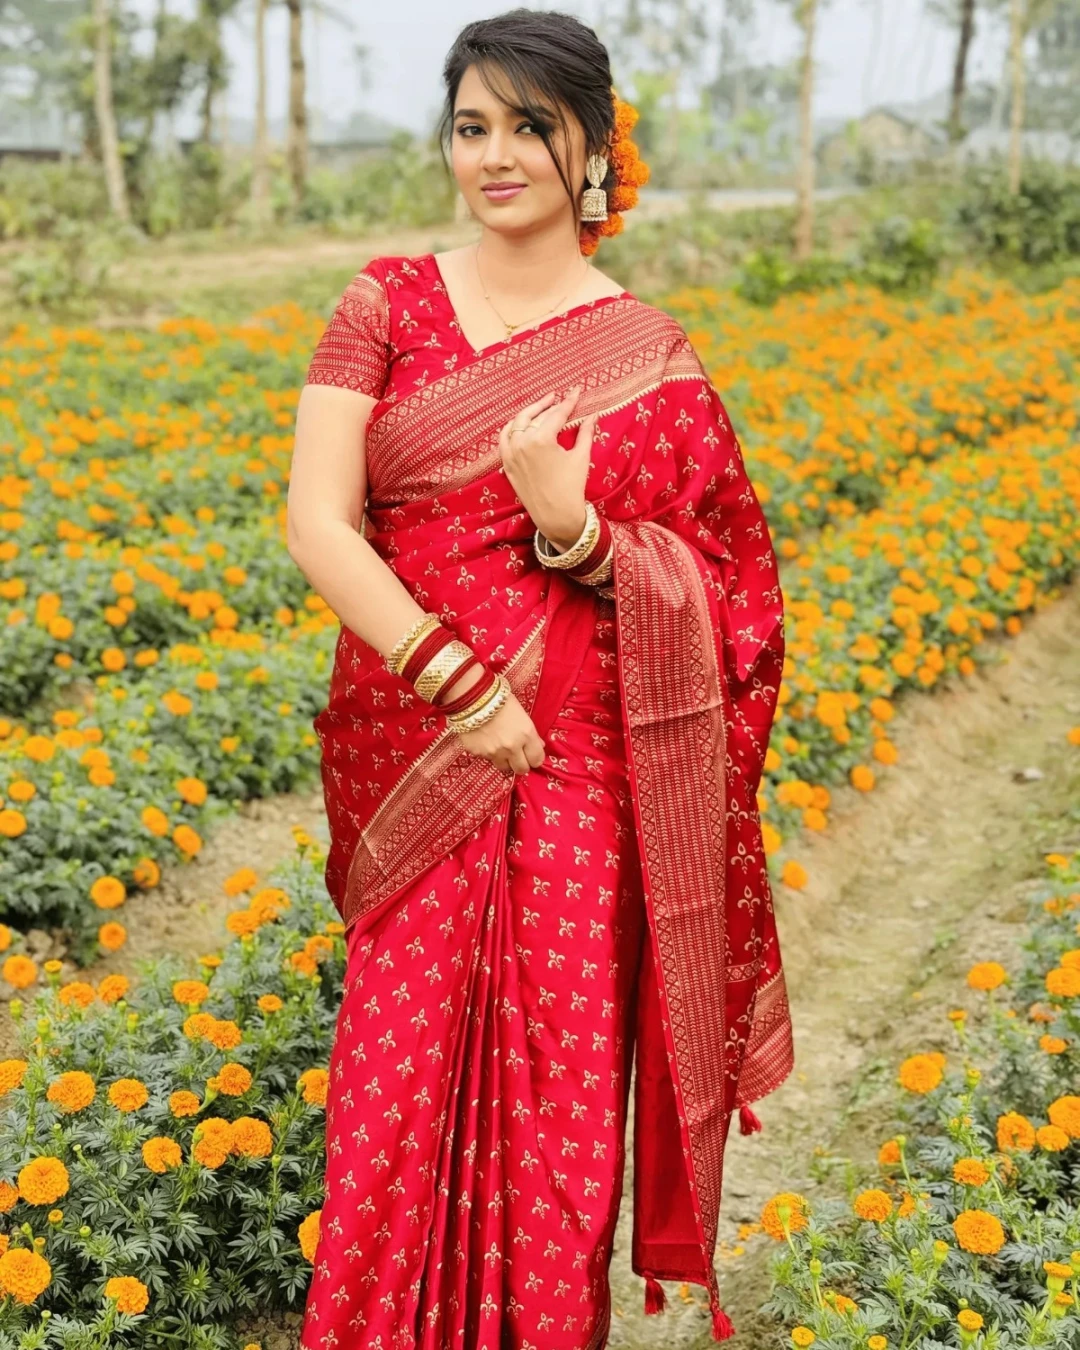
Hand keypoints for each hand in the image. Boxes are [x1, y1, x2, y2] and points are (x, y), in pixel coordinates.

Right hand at [453, 687, 545, 775]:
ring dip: (505, 760)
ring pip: (504, 767)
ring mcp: (494, 752)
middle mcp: (512, 747)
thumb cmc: (500, 699)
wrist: (472, 696)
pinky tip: (485, 740)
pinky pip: (487, 759)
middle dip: (521, 763)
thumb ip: (531, 733)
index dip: (535, 758)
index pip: (537, 759)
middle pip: (522, 769)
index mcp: (526, 735)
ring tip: (500, 747)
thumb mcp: (521, 714)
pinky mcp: (478, 753)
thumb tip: (539, 745)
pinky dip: (488, 752)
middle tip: (518, 755)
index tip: (531, 754)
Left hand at [499, 386, 596, 545]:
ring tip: (543, 406)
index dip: (569, 402)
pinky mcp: (506, 464)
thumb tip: (593, 415)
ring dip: (531, 412)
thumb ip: (585, 432)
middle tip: (562, 398)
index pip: (556, 414)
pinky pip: (504, 438)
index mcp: (540, 440)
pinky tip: (522, 423)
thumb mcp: (580, 457)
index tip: (576, 391)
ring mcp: (511, 453)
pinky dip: (512, 427)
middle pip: (537, 416)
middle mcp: (522, 443)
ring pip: (518, 423)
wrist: (556, 517)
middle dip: (551, 406)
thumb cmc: (571, 487)